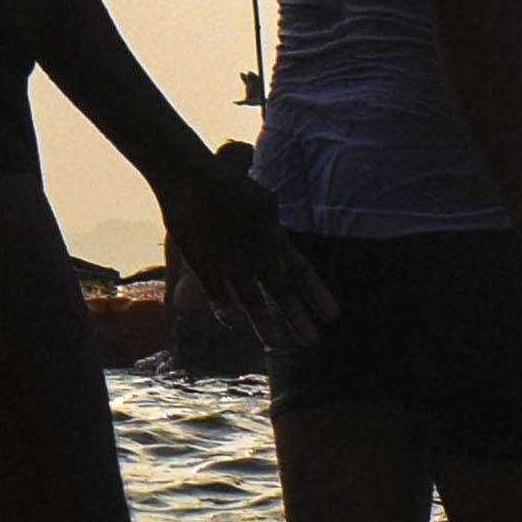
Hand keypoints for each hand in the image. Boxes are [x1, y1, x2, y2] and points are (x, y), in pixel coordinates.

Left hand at [160, 156, 332, 355]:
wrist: (189, 179)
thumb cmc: (229, 188)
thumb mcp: (260, 209)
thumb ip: (272, 241)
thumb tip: (282, 276)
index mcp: (273, 241)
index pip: (300, 273)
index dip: (316, 294)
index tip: (333, 316)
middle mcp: (256, 259)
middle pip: (281, 295)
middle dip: (297, 317)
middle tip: (313, 341)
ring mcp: (231, 266)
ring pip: (252, 302)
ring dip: (265, 323)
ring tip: (279, 343)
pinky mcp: (205, 268)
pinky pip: (217, 297)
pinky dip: (223, 310)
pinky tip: (231, 319)